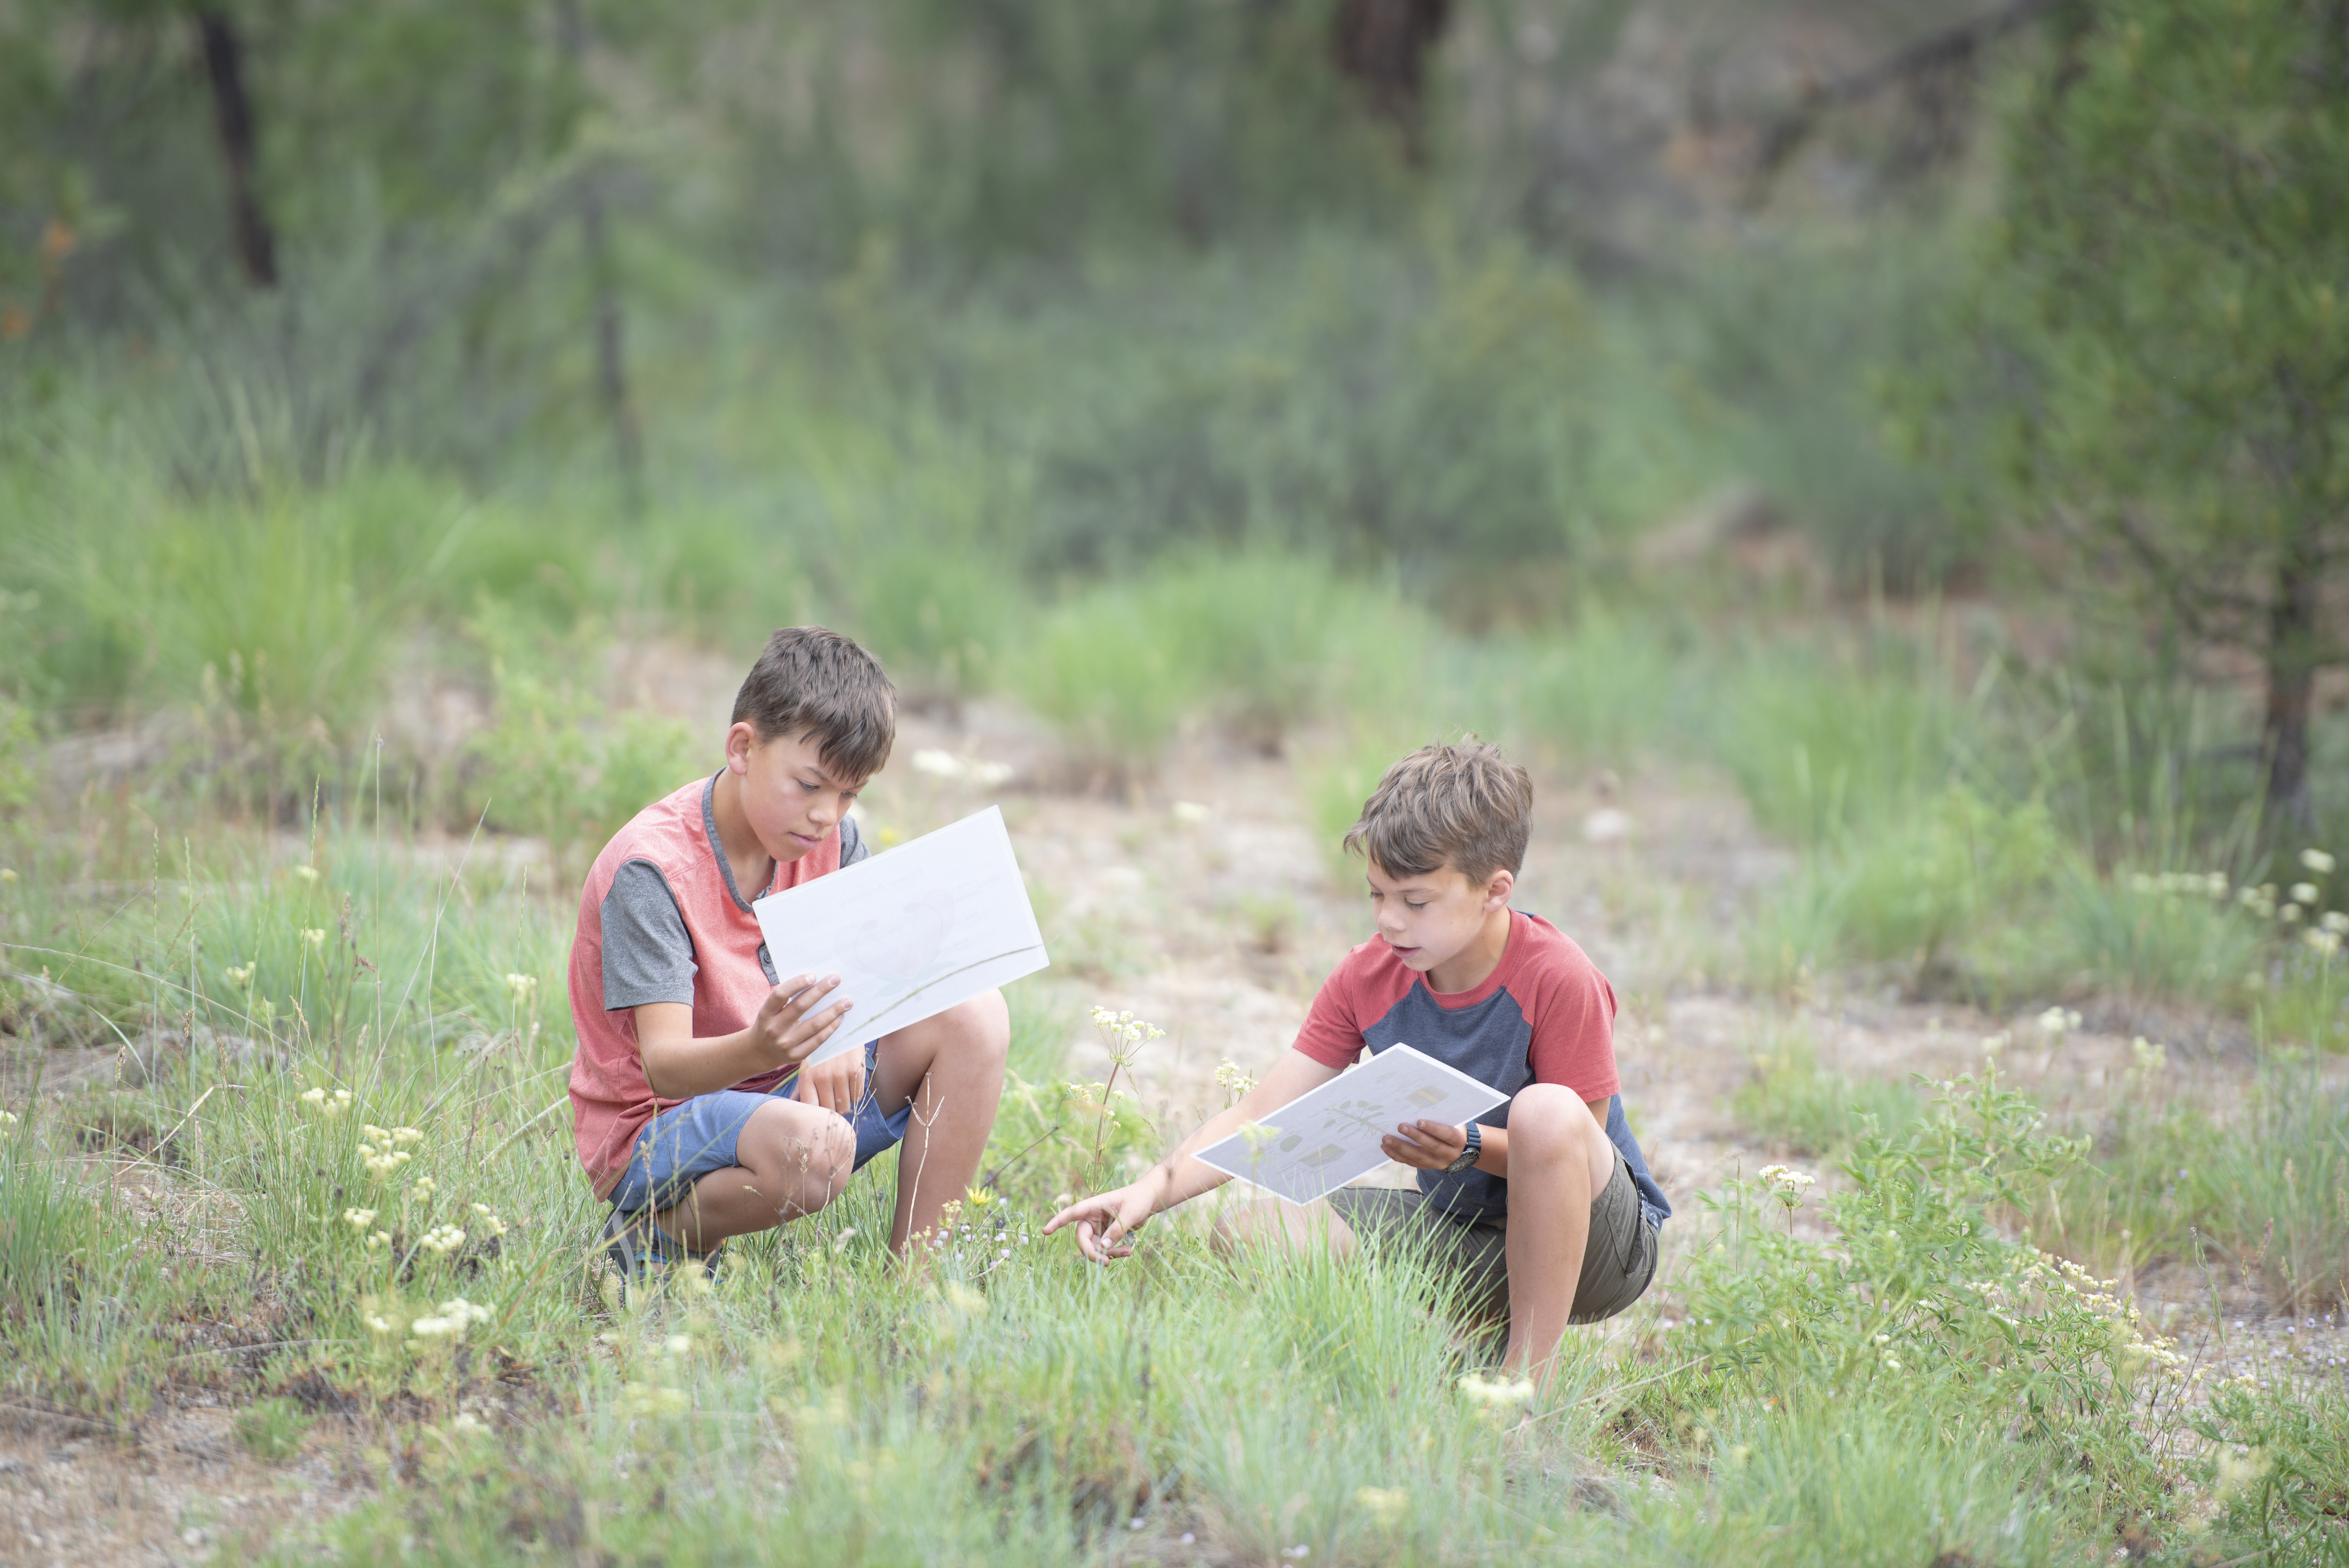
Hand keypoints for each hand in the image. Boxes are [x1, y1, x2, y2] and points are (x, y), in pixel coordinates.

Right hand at [748, 973, 851, 1069]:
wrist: (760, 1052)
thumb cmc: (770, 1023)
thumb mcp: (770, 1011)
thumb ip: (787, 999)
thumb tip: (816, 983)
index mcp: (765, 1013)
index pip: (780, 994)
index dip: (796, 983)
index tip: (813, 975)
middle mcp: (774, 1029)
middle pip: (800, 1006)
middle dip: (820, 991)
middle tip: (836, 979)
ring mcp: (785, 1044)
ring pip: (814, 1024)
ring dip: (833, 1011)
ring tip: (847, 1001)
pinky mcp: (796, 1055)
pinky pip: (818, 1040)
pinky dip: (830, 1028)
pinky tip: (840, 1018)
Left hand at [790, 1047, 866, 1116]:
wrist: (844, 1028)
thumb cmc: (823, 1052)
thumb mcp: (808, 1067)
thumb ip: (801, 1089)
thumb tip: (795, 1110)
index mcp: (807, 1076)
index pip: (810, 1107)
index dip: (815, 1113)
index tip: (819, 1111)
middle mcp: (822, 1076)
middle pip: (829, 1110)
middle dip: (832, 1109)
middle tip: (833, 1099)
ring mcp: (840, 1074)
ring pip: (845, 1106)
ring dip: (844, 1102)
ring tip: (841, 1090)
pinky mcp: (856, 1071)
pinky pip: (857, 1097)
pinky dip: (855, 1094)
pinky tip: (850, 1083)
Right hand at [1043, 1174, 1164, 1263]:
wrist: (1148, 1199)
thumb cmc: (1138, 1200)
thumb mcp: (1130, 1214)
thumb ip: (1116, 1231)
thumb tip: (1102, 1248)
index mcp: (1093, 1205)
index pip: (1071, 1213)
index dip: (1057, 1222)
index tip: (1045, 1231)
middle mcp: (1091, 1217)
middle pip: (1082, 1239)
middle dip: (1092, 1253)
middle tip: (1107, 1262)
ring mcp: (1098, 1228)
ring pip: (1093, 1248)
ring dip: (1107, 1254)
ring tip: (1127, 1253)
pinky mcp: (1105, 1236)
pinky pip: (1103, 1250)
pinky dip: (1113, 1253)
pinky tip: (1127, 1251)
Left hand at [1380, 1119, 1467, 1170]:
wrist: (1463, 1149)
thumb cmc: (1454, 1128)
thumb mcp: (1454, 1122)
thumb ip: (1441, 1117)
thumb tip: (1419, 1105)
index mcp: (1458, 1140)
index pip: (1446, 1134)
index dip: (1433, 1128)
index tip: (1419, 1121)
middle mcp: (1450, 1154)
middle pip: (1431, 1146)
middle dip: (1415, 1136)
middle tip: (1400, 1127)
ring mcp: (1439, 1163)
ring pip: (1419, 1157)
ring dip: (1401, 1148)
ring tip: (1386, 1139)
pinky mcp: (1428, 1167)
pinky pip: (1412, 1163)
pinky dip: (1398, 1155)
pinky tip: (1386, 1148)